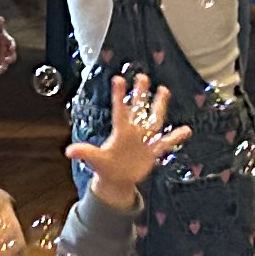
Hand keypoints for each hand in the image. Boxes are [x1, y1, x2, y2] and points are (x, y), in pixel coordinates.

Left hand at [69, 76, 188, 202]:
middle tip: (142, 76)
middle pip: (138, 109)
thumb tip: (68, 151)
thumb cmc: (105, 167)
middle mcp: (133, 132)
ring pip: (154, 120)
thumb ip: (85, 153)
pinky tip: (186, 129)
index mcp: (120, 131)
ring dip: (159, 106)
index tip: (118, 78)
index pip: (120, 110)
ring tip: (164, 90)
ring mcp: (144, 140)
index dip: (119, 95)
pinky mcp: (152, 151)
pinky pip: (166, 142)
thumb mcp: (95, 160)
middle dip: (140, 94)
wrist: (117, 179)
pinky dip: (176, 137)